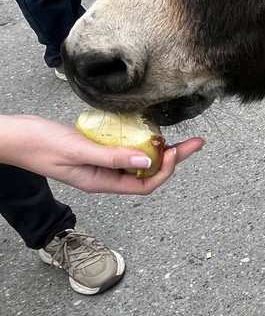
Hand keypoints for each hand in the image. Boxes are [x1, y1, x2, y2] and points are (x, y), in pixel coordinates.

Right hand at [0, 115, 203, 193]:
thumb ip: (111, 157)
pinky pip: (122, 149)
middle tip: (194, 143)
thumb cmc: (38, 144)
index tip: (176, 151)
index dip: (165, 170)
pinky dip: (137, 141)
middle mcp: (103, 176)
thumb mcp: (78, 149)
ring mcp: (99, 162)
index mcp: (101, 182)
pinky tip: (144, 130)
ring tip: (174, 137)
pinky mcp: (94, 148)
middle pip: (147, 172)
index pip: (145, 185)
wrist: (13, 137)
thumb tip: (146, 162)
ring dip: (157, 151)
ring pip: (137, 161)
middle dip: (172, 158)